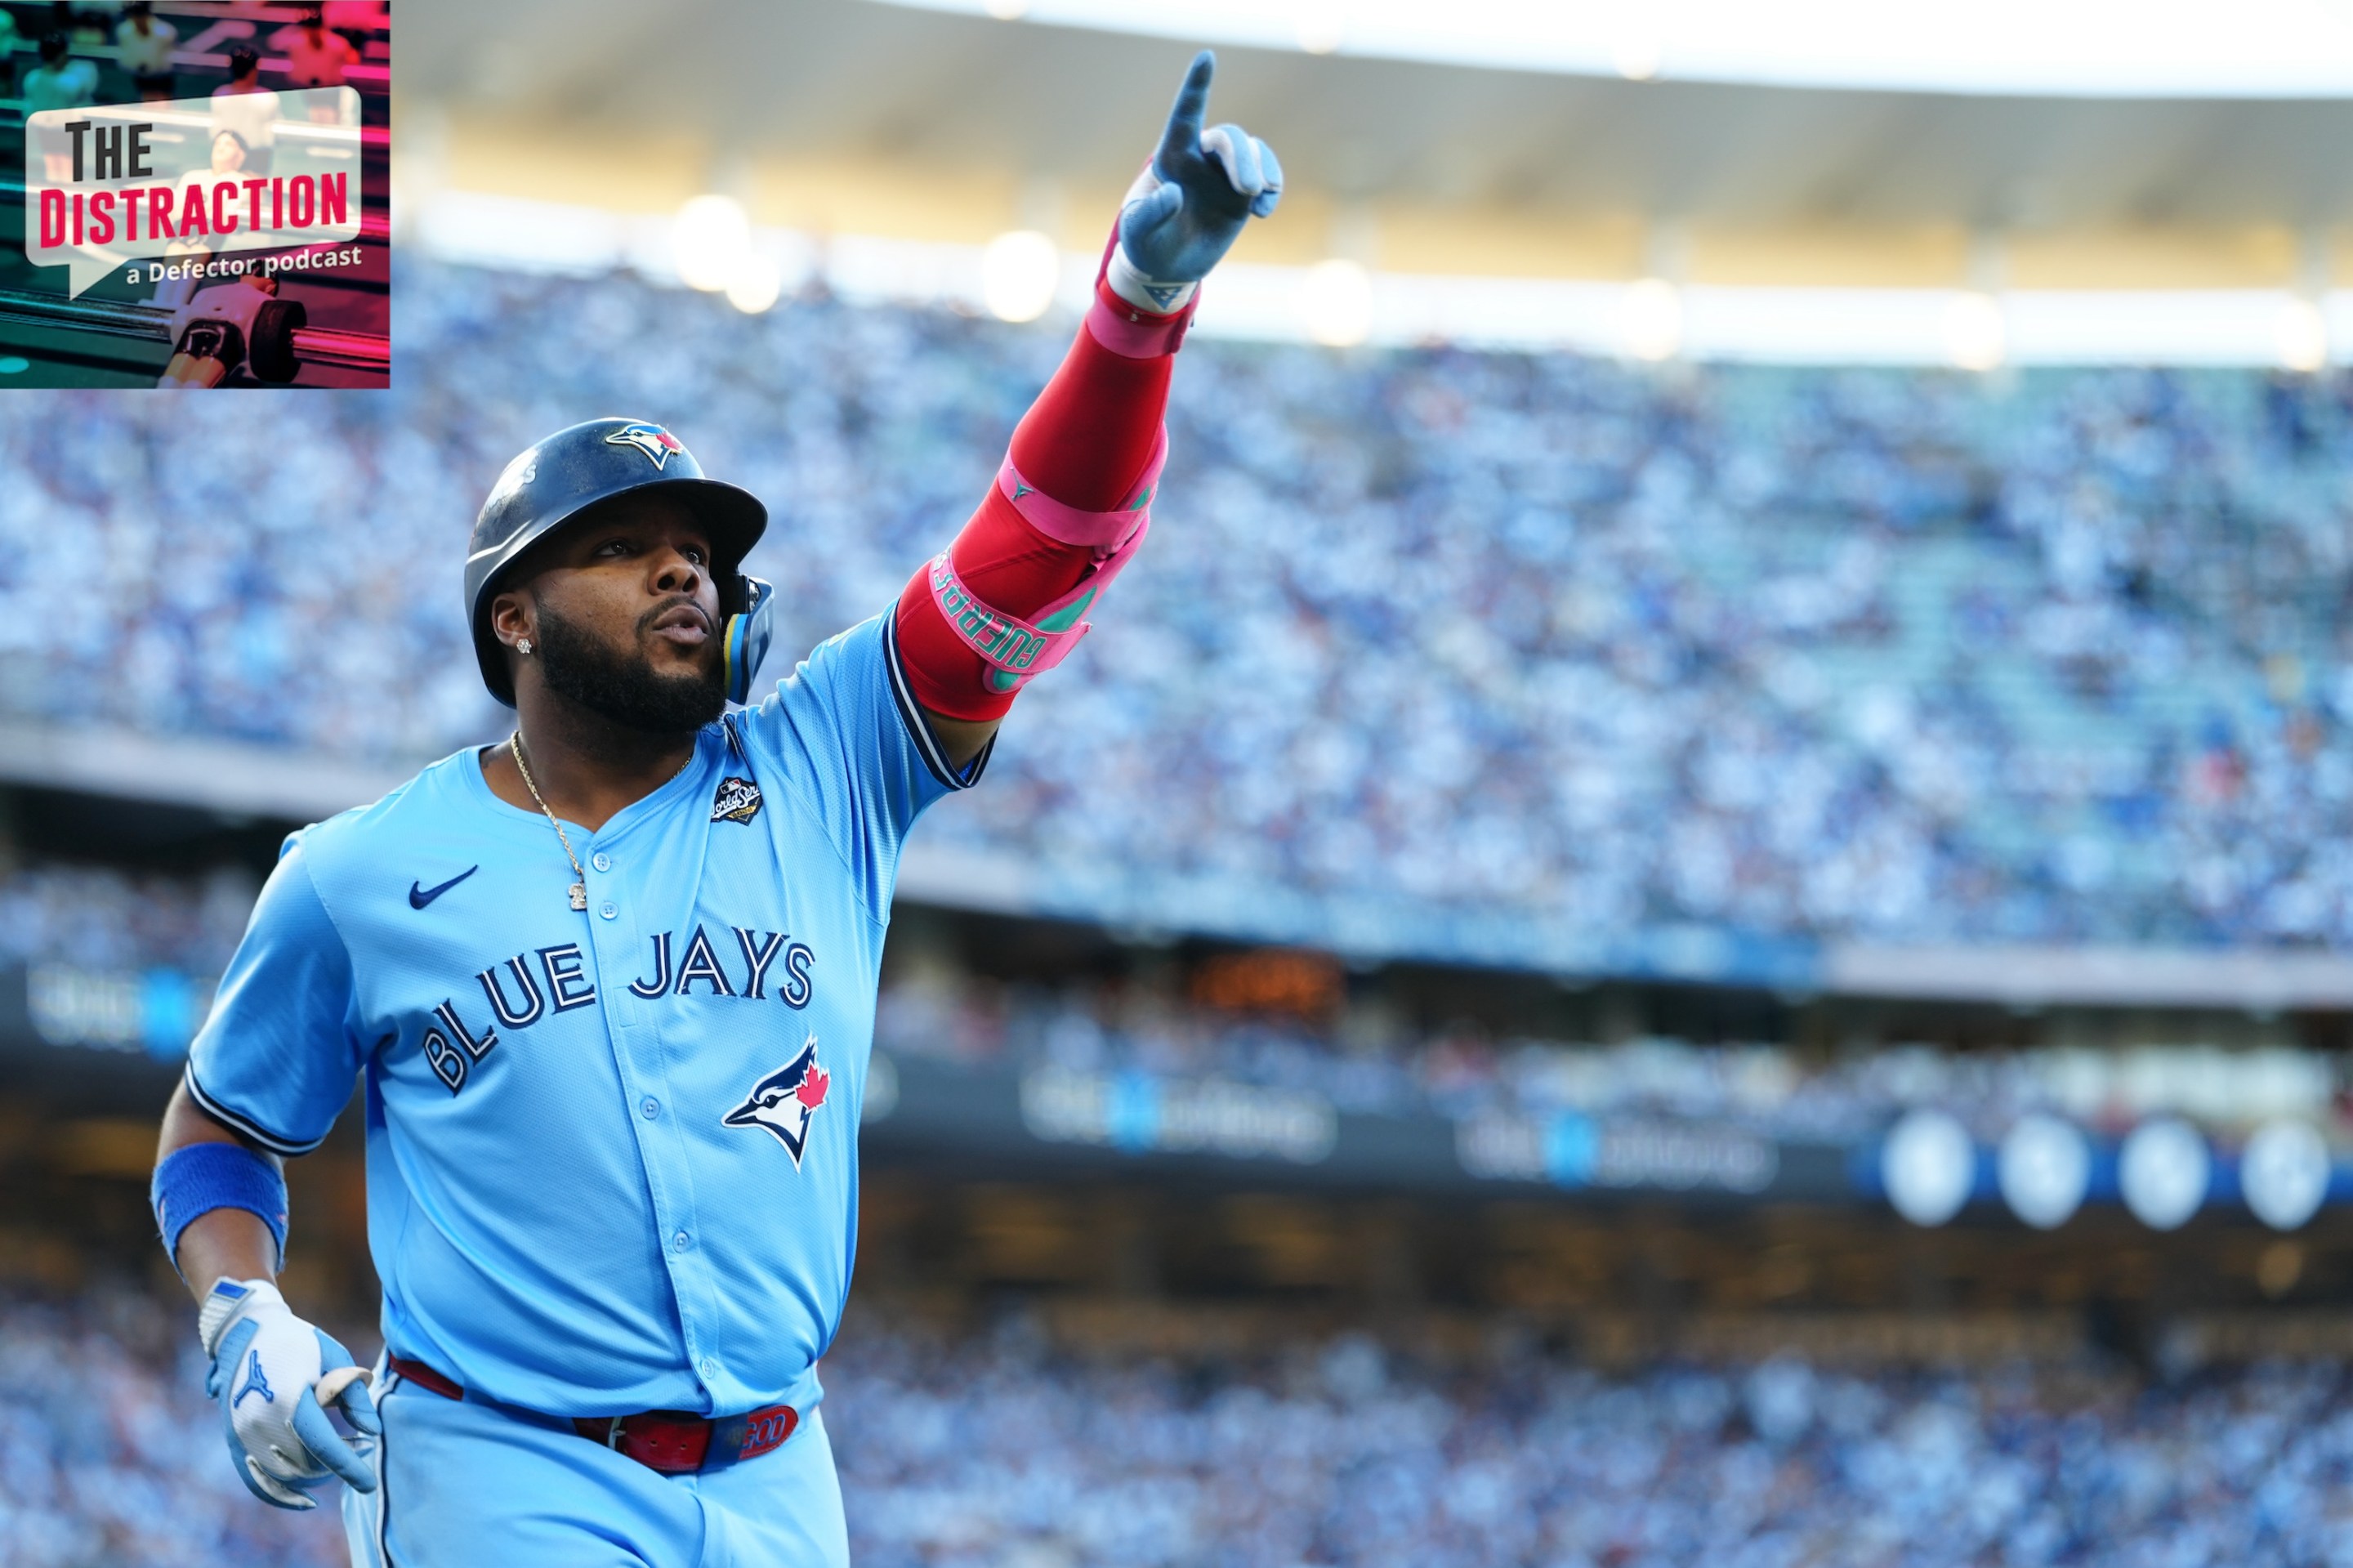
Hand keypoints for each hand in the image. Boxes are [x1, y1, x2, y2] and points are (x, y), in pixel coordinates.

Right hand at [198, 1278, 379, 1509]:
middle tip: (359, 1445)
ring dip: (314, 1477)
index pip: (323, 1446)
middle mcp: (260, 1421)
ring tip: (338, 1456)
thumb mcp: (336, 1359)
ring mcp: (243, 1434)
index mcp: (289, 1398)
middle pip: (305, 1464)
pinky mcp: (234, 1440)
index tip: (369, 1485)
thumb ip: (354, 1398)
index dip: (348, 1468)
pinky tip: (305, 1500)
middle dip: (336, 1464)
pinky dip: (279, 1495)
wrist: (247, 1332)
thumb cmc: (300, 1344)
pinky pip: (255, 1480)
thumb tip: (372, 1434)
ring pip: (283, 1477)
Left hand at [1117, 50, 1282, 291]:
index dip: (1197, 86)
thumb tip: (1176, 194)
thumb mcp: (1137, 230)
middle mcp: (1200, 157)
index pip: (1185, 114)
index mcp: (1171, 156)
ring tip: (1256, 201)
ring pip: (1252, 152)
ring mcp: (1225, 173)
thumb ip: (1151, 212)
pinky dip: (1272, 187)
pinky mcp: (1244, 192)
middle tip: (1247, 191)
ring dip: (1261, 172)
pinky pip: (1268, 175)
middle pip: (1229, 138)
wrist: (1168, 265)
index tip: (1207, 58)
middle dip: (1242, 160)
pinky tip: (1262, 211)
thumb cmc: (1145, 241)